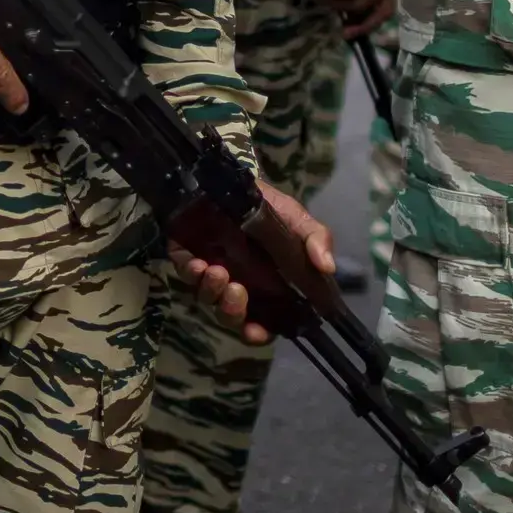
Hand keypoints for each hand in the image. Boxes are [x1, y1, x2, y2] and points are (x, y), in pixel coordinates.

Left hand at [168, 182, 333, 345]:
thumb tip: (328, 266)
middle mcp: (234, 285)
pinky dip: (190, 273)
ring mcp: (209, 272)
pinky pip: (184, 273)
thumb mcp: (298, 221)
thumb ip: (315, 240)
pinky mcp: (185, 256)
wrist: (239, 180)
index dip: (257, 333)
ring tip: (218, 272)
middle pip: (229, 315)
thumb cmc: (270, 208)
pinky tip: (199, 264)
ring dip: (212, 291)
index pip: (259, 322)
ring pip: (206, 297)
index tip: (257, 331)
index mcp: (263, 287)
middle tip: (238, 291)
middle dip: (232, 311)